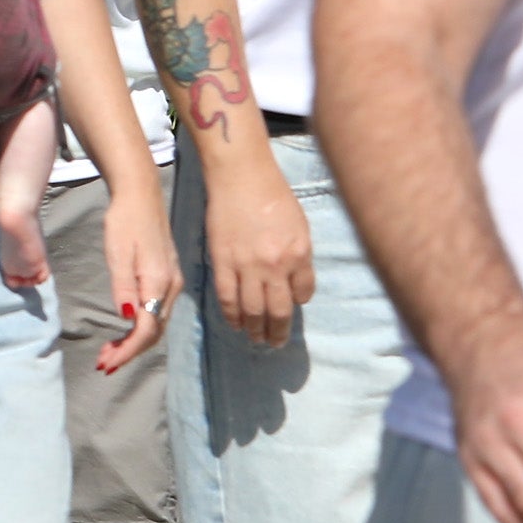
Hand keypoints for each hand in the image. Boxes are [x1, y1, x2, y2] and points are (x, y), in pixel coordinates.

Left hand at [95, 181, 178, 375]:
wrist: (140, 197)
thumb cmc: (124, 221)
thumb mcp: (118, 253)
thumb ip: (123, 286)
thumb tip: (128, 318)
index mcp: (159, 282)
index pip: (147, 330)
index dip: (127, 351)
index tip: (106, 364)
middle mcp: (171, 287)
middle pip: (154, 332)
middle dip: (129, 352)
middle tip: (103, 364)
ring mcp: (172, 283)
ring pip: (156, 324)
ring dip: (133, 342)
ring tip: (108, 353)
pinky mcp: (167, 278)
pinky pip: (156, 312)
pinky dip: (140, 328)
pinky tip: (124, 330)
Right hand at [197, 156, 315, 347]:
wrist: (240, 178)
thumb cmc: (275, 197)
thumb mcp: (301, 228)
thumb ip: (300, 259)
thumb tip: (295, 287)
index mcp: (298, 255)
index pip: (302, 294)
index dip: (297, 305)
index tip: (291, 311)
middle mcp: (274, 265)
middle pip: (277, 310)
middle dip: (277, 332)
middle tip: (274, 344)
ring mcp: (246, 265)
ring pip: (252, 309)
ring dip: (254, 329)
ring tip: (255, 339)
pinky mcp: (221, 261)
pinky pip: (227, 296)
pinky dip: (231, 314)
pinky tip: (235, 324)